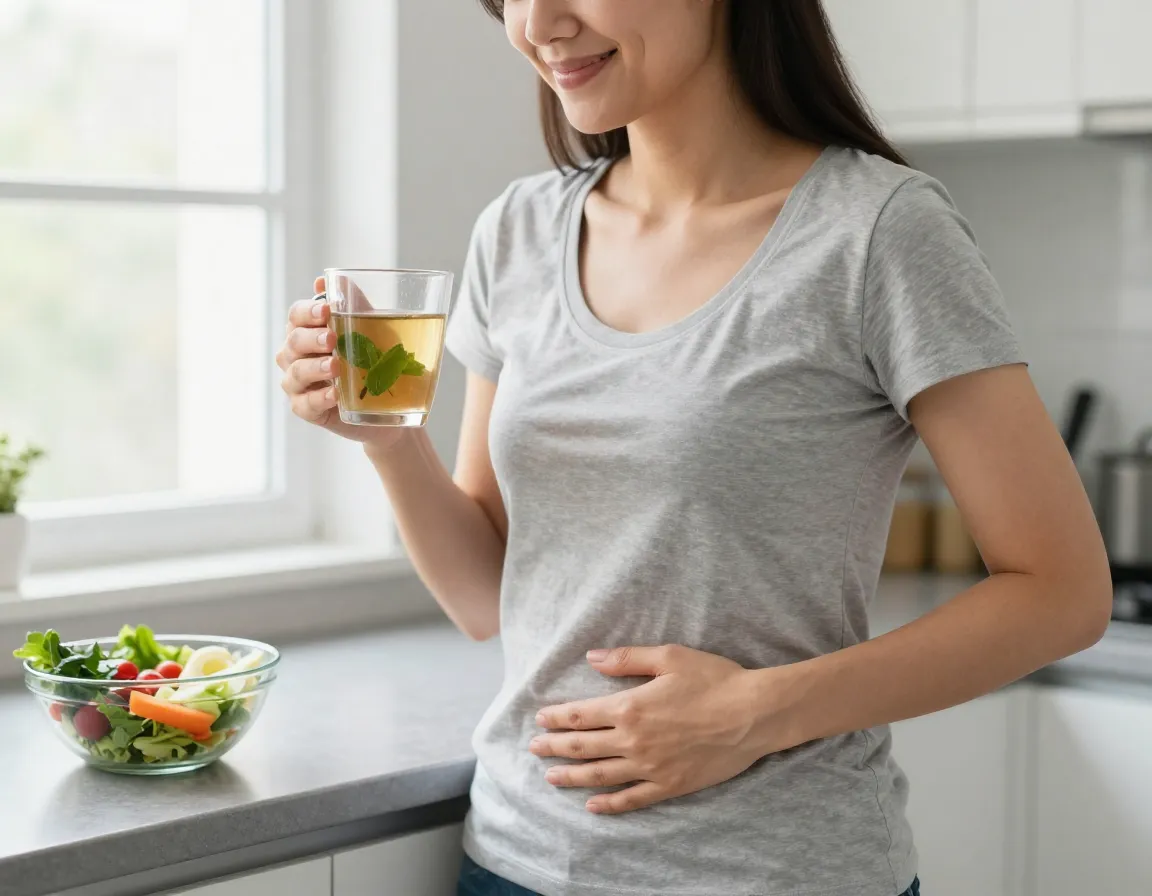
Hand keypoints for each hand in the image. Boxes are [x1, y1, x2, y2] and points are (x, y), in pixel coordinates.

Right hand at [276, 276, 407, 449]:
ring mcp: (298, 384)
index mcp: (307, 330)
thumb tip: (326, 279)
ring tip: (334, 366)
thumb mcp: (370, 328)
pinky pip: (305, 404)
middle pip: (293, 342)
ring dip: (314, 368)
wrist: (389, 403)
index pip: (296, 315)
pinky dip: (318, 399)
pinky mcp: (307, 409)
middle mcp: (295, 355)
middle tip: (332, 339)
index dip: (308, 312)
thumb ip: (352, 304)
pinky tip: (334, 395)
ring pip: (295, 373)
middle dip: (311, 338)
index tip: (328, 311)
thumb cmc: (374, 360)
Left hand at [530, 645, 772, 814]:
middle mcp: (633, 741)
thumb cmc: (714, 679)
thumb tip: (591, 658)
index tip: (540, 719)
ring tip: (551, 778)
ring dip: (571, 777)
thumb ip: (626, 659)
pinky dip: (609, 804)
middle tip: (534, 748)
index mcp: (630, 707)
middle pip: (582, 747)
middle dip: (554, 747)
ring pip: (600, 775)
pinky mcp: (670, 785)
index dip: (556, 717)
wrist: (754, 714)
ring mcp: (651, 767)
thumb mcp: (669, 657)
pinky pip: (632, 799)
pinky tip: (592, 805)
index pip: (580, 715)